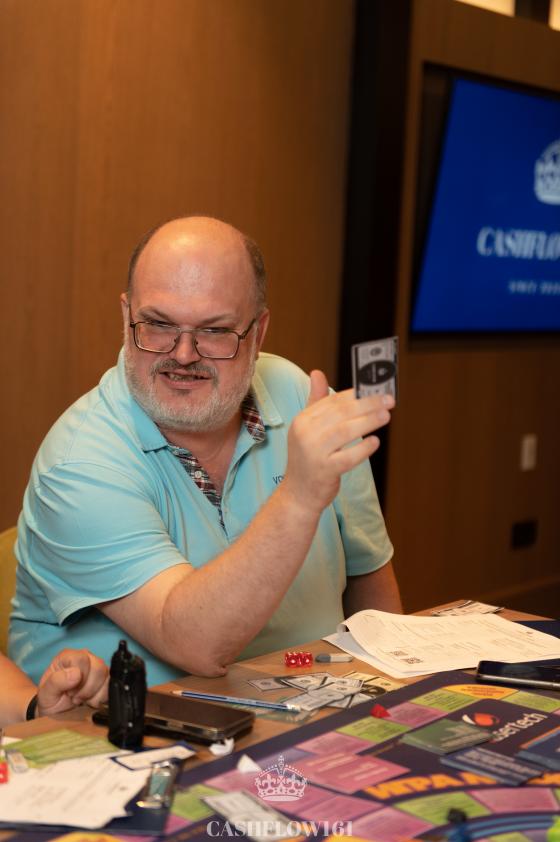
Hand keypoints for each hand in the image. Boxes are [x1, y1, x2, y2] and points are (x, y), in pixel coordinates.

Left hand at [36, 648, 108, 716]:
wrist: (55, 711)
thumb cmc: (49, 698)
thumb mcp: (45, 693)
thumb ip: (56, 681)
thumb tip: (76, 674)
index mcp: (68, 656)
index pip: (82, 659)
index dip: (78, 677)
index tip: (69, 691)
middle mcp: (86, 658)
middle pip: (98, 667)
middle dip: (87, 688)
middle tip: (75, 697)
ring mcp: (97, 668)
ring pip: (107, 677)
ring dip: (94, 694)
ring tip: (82, 700)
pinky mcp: (105, 679)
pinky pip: (111, 686)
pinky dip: (102, 698)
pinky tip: (90, 701)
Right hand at [282, 370, 393, 513]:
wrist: (298, 493)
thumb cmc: (308, 458)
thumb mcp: (307, 428)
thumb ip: (316, 401)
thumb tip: (317, 373)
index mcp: (302, 420)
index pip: (332, 401)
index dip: (356, 394)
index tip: (375, 389)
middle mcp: (305, 434)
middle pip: (341, 413)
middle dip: (367, 404)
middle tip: (388, 399)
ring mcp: (314, 453)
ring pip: (345, 432)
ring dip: (368, 421)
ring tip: (386, 415)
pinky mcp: (325, 471)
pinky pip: (348, 457)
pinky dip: (363, 449)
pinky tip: (375, 442)